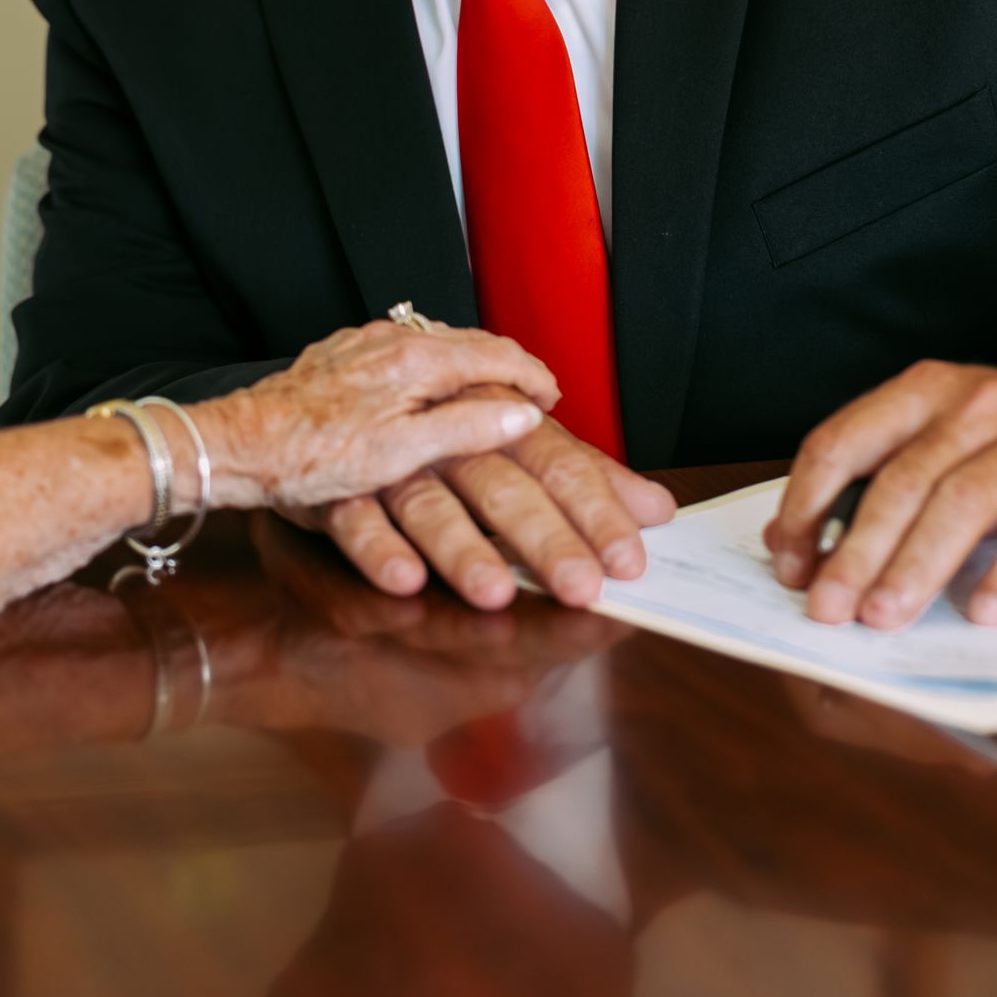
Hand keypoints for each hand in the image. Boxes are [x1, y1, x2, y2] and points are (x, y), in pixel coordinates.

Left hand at [205, 319, 557, 524]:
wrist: (239, 445)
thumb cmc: (313, 458)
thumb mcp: (401, 454)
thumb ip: (466, 428)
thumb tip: (521, 415)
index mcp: (414, 359)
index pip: (495, 353)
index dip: (532, 376)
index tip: (552, 397)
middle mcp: (390, 338)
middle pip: (468, 342)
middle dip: (506, 366)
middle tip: (530, 397)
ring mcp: (362, 343)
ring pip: (434, 344)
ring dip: (468, 366)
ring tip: (487, 396)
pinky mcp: (340, 355)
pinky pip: (403, 351)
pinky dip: (432, 368)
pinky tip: (427, 394)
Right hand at [291, 414, 674, 610]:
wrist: (342, 401)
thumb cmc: (445, 427)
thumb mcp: (517, 442)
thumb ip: (583, 476)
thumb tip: (657, 509)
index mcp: (501, 418)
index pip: (558, 464)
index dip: (595, 512)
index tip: (629, 561)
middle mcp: (450, 436)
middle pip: (502, 486)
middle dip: (543, 538)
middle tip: (580, 587)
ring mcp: (391, 462)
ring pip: (429, 503)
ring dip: (462, 548)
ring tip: (495, 595)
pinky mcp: (339, 489)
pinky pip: (355, 518)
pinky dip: (378, 548)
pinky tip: (405, 582)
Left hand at [763, 362, 996, 630]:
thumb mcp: (945, 442)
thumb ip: (877, 480)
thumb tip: (795, 547)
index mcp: (924, 390)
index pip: (842, 442)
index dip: (807, 506)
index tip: (791, 564)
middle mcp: (975, 403)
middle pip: (900, 481)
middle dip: (857, 551)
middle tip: (830, 608)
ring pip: (962, 501)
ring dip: (917, 566)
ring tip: (886, 616)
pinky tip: (982, 611)